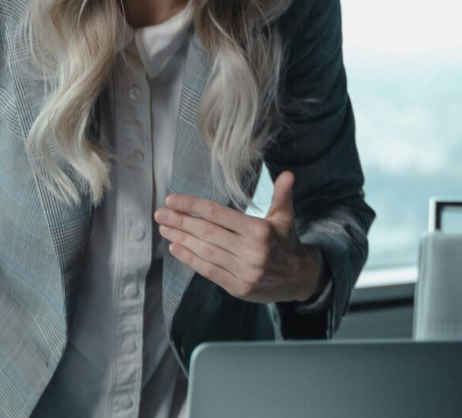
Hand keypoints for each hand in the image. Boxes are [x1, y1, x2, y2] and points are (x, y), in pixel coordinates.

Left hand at [153, 170, 324, 303]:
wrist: (301, 279)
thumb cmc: (286, 241)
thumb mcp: (286, 217)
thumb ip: (281, 195)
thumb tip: (287, 174)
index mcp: (260, 230)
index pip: (218, 214)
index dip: (192, 205)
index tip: (172, 199)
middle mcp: (251, 252)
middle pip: (207, 233)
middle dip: (180, 221)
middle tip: (160, 214)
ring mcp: (244, 272)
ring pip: (205, 252)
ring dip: (181, 239)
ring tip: (164, 228)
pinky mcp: (238, 288)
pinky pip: (209, 271)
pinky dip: (190, 259)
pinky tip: (175, 248)